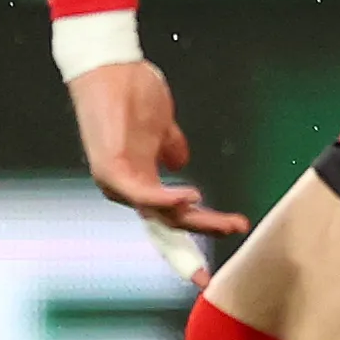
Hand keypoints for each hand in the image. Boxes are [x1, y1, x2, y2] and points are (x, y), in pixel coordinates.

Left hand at [67, 59, 251, 240]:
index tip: (204, 272)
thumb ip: (170, 144)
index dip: (189, 242)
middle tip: (229, 245)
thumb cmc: (133, 90)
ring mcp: (118, 180)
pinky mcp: (111, 168)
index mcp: (141, 179)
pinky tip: (193, 195)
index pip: (169, 218)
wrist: (110, 67)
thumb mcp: (161, 123)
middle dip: (202, 237)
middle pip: (170, 222)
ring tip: (228, 221)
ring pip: (160, 212)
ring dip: (195, 219)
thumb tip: (181, 160)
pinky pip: (142, 193)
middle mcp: (127, 187)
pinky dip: (167, 198)